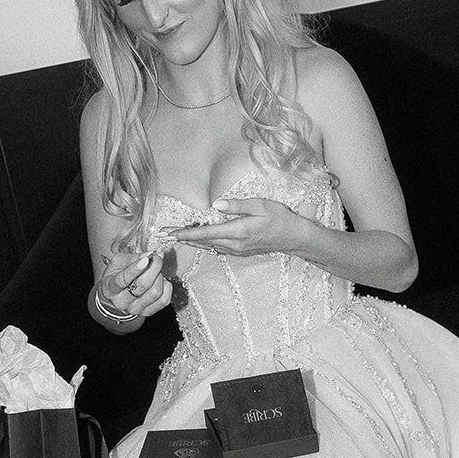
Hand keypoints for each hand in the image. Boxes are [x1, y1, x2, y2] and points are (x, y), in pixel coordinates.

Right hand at [97, 250, 172, 320]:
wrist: (117, 295)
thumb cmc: (117, 275)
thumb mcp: (118, 263)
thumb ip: (133, 257)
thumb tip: (150, 254)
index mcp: (110, 288)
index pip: (122, 280)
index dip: (135, 268)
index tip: (146, 259)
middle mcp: (122, 302)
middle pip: (143, 285)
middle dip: (154, 268)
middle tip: (157, 258)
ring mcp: (135, 309)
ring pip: (155, 292)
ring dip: (160, 277)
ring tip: (156, 271)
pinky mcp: (148, 312)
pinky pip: (164, 300)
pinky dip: (167, 287)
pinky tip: (161, 281)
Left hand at [172, 198, 305, 256]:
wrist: (294, 237)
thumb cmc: (280, 218)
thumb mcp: (260, 205)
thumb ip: (237, 206)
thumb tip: (216, 206)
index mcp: (238, 231)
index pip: (206, 233)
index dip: (186, 233)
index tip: (170, 233)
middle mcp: (235, 244)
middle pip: (203, 242)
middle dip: (183, 237)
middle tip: (164, 233)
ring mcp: (237, 250)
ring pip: (208, 246)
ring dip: (192, 240)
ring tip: (176, 234)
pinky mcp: (240, 252)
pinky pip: (217, 248)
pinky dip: (205, 243)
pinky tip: (199, 238)